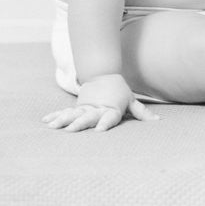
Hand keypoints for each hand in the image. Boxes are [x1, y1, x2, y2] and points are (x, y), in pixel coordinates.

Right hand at [42, 74, 157, 131]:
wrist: (104, 74)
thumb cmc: (120, 92)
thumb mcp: (131, 100)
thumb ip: (142, 112)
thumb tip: (158, 121)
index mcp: (112, 109)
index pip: (109, 117)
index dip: (105, 123)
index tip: (99, 131)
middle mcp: (97, 109)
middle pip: (88, 117)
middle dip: (80, 123)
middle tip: (71, 130)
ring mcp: (85, 108)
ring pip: (74, 114)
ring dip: (63, 120)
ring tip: (53, 127)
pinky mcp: (77, 106)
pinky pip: (65, 112)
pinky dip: (56, 115)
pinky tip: (46, 121)